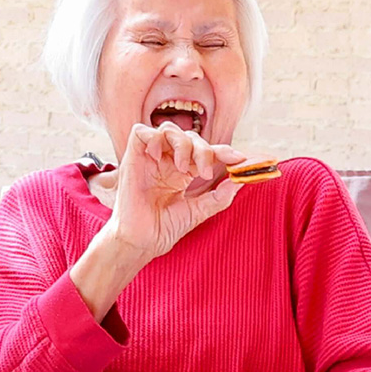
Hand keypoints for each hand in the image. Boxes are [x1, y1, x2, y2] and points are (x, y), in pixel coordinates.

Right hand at [109, 122, 246, 260]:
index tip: (239, 159)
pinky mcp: (132, 158)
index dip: (223, 151)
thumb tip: (239, 182)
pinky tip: (159, 157)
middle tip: (204, 172)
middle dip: (203, 150)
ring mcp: (150, 159)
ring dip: (181, 143)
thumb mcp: (197, 212)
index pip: (205, 151)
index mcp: (182, 173)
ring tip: (181, 167)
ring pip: (169, 130)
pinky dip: (154, 138)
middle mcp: (167, 163)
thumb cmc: (163, 229)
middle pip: (190, 137)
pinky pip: (141, 132)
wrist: (141, 242)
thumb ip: (218, 197)